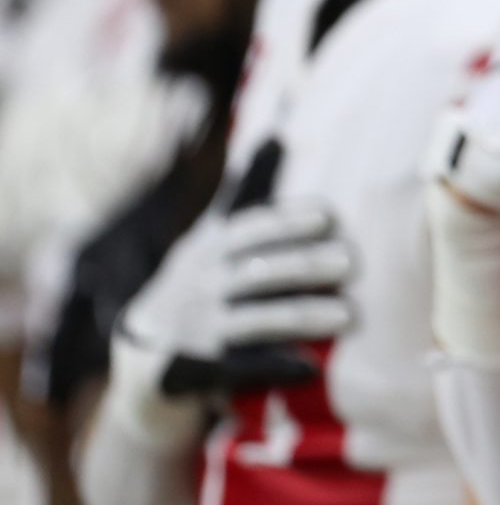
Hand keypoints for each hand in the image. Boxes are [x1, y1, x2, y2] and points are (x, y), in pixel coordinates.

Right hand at [104, 203, 351, 444]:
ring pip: (257, 319)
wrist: (143, 360)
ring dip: (303, 316)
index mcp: (209, 249)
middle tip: (351, 263)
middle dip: (305, 266)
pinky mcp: (198, 368)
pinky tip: (310, 365)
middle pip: (259, 272)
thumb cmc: (197, 284)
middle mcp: (200, 285)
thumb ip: (248, 192)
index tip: (330, 216)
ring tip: (348, 316)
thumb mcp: (213, 236)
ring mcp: (198, 328)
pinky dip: (277, 365)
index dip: (289, 221)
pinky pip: (243, 366)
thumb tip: (277, 136)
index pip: (251, 229)